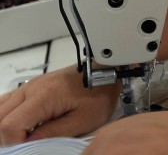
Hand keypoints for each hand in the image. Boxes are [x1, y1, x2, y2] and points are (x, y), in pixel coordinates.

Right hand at [0, 66, 118, 145]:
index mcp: (43, 96)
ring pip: (0, 110)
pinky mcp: (30, 87)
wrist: (105, 73)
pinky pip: (6, 102)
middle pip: (0, 118)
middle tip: (27, 144)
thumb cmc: (99, 94)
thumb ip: (54, 133)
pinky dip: (7, 116)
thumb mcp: (83, 120)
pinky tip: (21, 126)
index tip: (29, 148)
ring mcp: (28, 86)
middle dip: (8, 137)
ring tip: (24, 137)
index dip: (15, 143)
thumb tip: (29, 143)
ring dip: (6, 126)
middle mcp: (30, 89)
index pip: (9, 125)